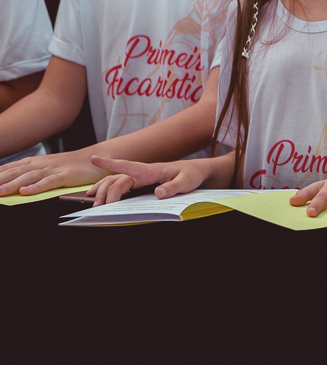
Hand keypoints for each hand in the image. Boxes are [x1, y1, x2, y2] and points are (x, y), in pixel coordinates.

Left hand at [0, 150, 109, 196]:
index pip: (10, 168)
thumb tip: (13, 186)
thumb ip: (32, 174)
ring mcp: (53, 169)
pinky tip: (26, 192)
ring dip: (13, 184)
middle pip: (16, 172)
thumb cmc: (71, 166)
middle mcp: (41, 164)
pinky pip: (49, 182)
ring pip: (29, 177)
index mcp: (35, 162)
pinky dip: (36, 187)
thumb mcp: (49, 167)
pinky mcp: (65, 175)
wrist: (97, 157)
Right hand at [86, 156, 207, 205]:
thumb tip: (158, 194)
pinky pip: (122, 185)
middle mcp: (142, 172)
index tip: (93, 158)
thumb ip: (173, 187)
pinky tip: (102, 195)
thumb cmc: (191, 175)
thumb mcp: (186, 182)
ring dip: (103, 189)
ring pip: (116, 180)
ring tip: (91, 199)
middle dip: (104, 190)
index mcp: (151, 170)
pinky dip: (110, 189)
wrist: (196, 172)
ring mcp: (141, 177)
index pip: (128, 166)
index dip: (110, 163)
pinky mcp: (142, 183)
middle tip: (97, 206)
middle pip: (117, 179)